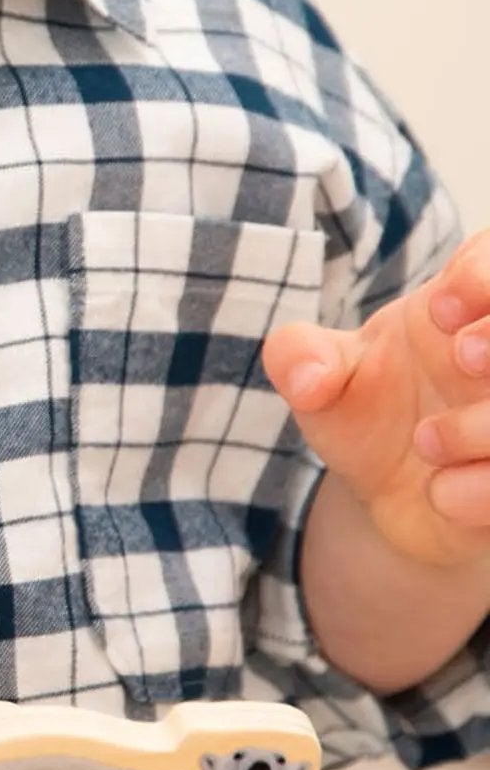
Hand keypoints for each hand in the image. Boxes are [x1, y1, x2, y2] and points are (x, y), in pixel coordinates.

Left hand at [263, 230, 489, 569]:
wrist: (385, 493)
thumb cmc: (367, 413)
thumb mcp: (321, 381)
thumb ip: (299, 359)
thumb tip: (306, 377)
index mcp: (465, 311)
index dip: (482, 277)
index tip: (441, 311)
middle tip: (463, 357)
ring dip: (486, 426)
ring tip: (425, 441)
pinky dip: (484, 491)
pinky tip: (441, 493)